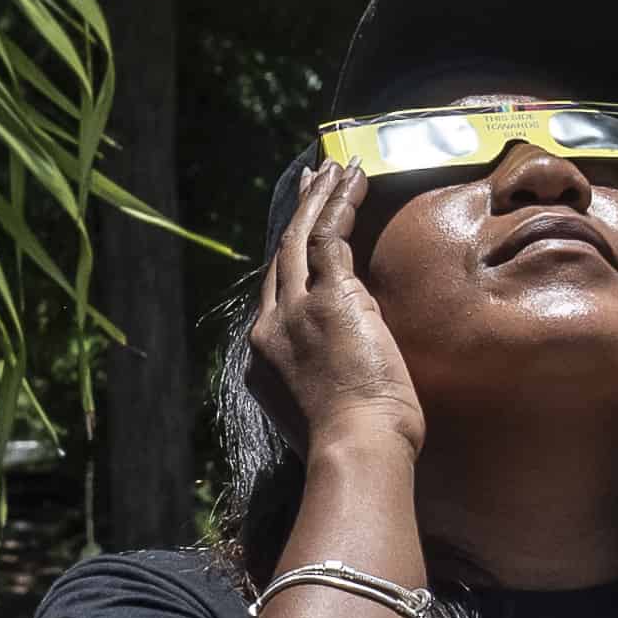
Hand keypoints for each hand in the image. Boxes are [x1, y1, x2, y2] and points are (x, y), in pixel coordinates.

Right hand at [247, 160, 424, 464]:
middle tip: (310, 181)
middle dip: (296, 215)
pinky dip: (341, 203)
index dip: (286, 259)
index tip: (296, 233)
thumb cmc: (351, 447)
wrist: (352, 449)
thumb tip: (342, 376)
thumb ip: (321, 382)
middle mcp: (270, 327)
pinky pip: (330, 236)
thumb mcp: (323, 412)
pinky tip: (354, 178)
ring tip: (335, 168)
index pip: (274, 295)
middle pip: (280, 258)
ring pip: (300, 239)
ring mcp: (295, 311)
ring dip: (318, 199)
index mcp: (263, 357)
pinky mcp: (330, 298)